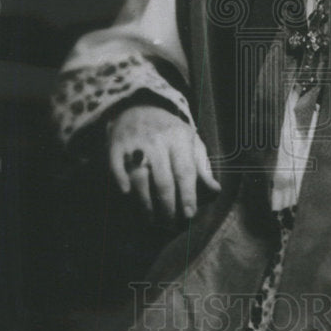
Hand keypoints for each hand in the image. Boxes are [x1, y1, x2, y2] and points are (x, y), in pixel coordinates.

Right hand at [107, 105, 219, 220]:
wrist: (138, 106)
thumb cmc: (170, 131)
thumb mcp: (191, 142)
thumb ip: (202, 166)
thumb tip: (215, 191)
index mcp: (179, 138)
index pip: (185, 170)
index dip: (188, 194)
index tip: (189, 214)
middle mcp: (157, 140)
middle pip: (163, 180)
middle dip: (168, 206)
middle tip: (170, 223)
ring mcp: (134, 143)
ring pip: (140, 179)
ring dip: (145, 203)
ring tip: (152, 220)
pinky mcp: (115, 146)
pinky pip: (115, 167)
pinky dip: (120, 181)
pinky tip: (126, 195)